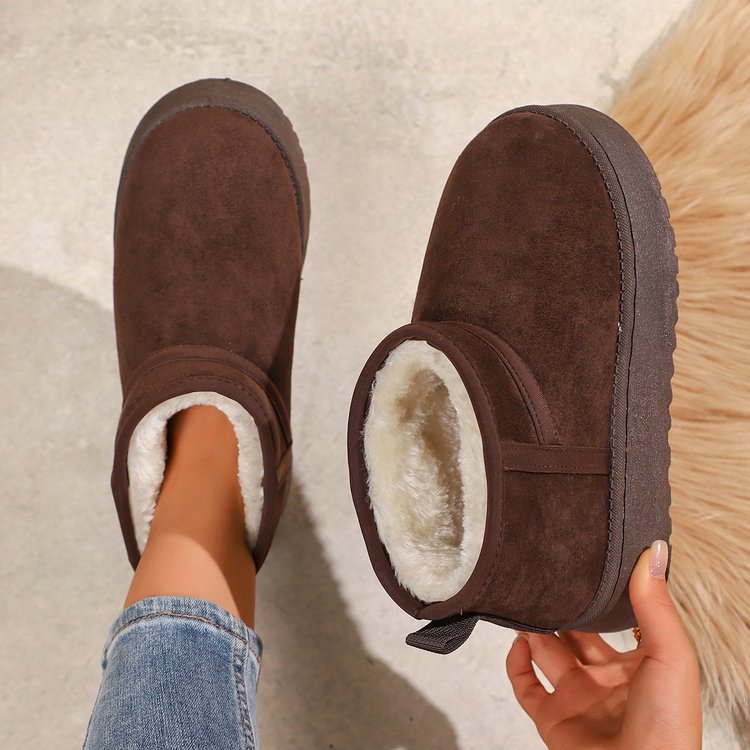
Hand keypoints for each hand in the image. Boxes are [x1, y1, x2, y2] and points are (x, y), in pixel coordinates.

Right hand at [506, 540, 701, 749]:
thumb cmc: (667, 726)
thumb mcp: (671, 655)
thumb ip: (655, 604)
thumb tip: (654, 549)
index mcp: (640, 667)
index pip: (617, 622)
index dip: (601, 599)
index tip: (585, 568)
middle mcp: (606, 681)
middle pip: (576, 634)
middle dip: (561, 609)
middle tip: (545, 579)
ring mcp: (577, 699)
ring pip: (547, 653)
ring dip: (533, 628)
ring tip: (523, 600)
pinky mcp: (552, 719)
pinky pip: (525, 687)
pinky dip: (515, 664)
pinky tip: (516, 644)